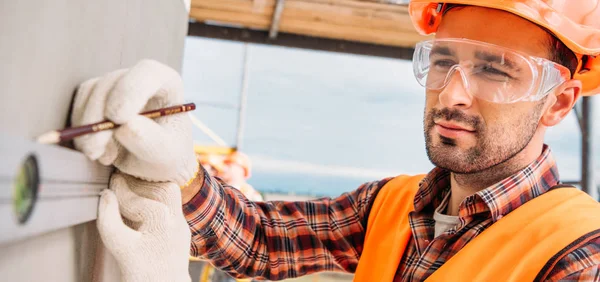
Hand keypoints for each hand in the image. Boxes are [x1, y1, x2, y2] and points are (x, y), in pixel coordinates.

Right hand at [71, 59, 196, 185]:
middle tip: (97, 147)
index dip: (130, 91)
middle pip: (112, 82)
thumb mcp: (165, 155)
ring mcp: (117, 85)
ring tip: (101, 155)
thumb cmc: (166, 154)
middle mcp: (141, 78)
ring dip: (88, 126)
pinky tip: (99, 152)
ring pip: (91, 92)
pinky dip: (83, 131)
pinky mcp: (98, 97)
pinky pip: (80, 106)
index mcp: (168, 84)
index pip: (148, 72)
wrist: (153, 164)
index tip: (118, 119)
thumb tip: (125, 126)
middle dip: (99, 116)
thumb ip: (150, 140)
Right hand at [97, 172, 191, 281]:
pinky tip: (142, 206)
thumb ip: (109, 220)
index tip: (110, 180)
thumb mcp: (120, 247)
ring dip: (151, 191)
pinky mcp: (181, 232)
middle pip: (164, 189)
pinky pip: (172, 208)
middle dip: (141, 184)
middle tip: (120, 182)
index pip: (136, 197)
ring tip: (130, 192)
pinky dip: (157, 202)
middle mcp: (176, 220)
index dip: (120, 188)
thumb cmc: (143, 274)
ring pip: (171, 196)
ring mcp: (181, 226)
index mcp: (161, 220)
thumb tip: (105, 195)